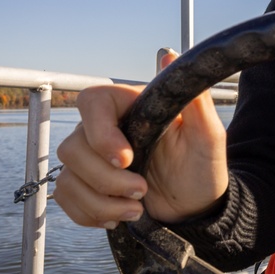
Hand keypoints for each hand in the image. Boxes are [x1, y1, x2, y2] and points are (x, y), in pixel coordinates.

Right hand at [54, 56, 227, 227]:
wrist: (197, 206)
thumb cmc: (203, 167)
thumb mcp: (208, 136)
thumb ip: (195, 100)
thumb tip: (173, 57)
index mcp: (132, 107)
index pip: (92, 101)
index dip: (100, 133)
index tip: (127, 159)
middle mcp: (106, 128)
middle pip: (73, 147)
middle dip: (107, 179)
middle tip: (143, 191)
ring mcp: (92, 157)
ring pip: (68, 176)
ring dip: (100, 201)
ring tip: (136, 209)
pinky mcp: (86, 183)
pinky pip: (66, 197)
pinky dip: (90, 213)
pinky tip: (118, 216)